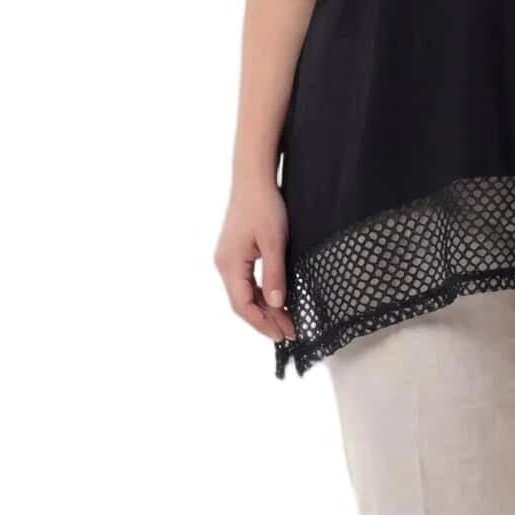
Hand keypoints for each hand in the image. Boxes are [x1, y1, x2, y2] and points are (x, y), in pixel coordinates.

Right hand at [215, 175, 296, 342]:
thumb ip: (275, 274)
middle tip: (290, 333)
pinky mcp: (234, 254)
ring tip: (286, 322)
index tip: (284, 334)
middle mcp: (223, 265)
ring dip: (264, 310)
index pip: (243, 305)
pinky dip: (260, 296)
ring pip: (244, 294)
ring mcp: (227, 259)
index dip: (263, 323)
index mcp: (230, 264)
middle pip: (242, 304)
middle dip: (266, 321)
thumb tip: (277, 304)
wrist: (253, 179)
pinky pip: (245, 283)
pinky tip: (275, 302)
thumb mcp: (274, 242)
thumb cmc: (264, 205)